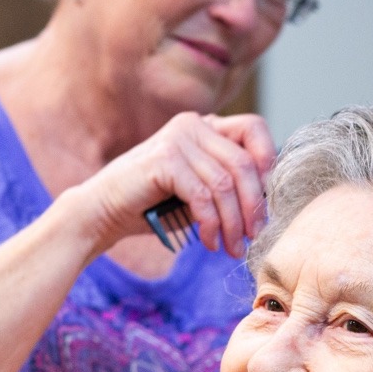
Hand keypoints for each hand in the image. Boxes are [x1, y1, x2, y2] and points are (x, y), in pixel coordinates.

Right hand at [86, 111, 276, 257]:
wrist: (103, 213)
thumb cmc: (153, 205)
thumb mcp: (200, 189)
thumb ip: (229, 183)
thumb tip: (269, 199)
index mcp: (205, 125)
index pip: (254, 129)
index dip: (268, 164)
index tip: (267, 204)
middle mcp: (193, 124)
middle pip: (244, 163)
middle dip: (253, 206)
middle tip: (253, 237)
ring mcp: (177, 138)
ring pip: (226, 184)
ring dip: (232, 223)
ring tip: (231, 248)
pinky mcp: (164, 160)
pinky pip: (203, 196)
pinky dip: (211, 224)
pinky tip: (209, 242)